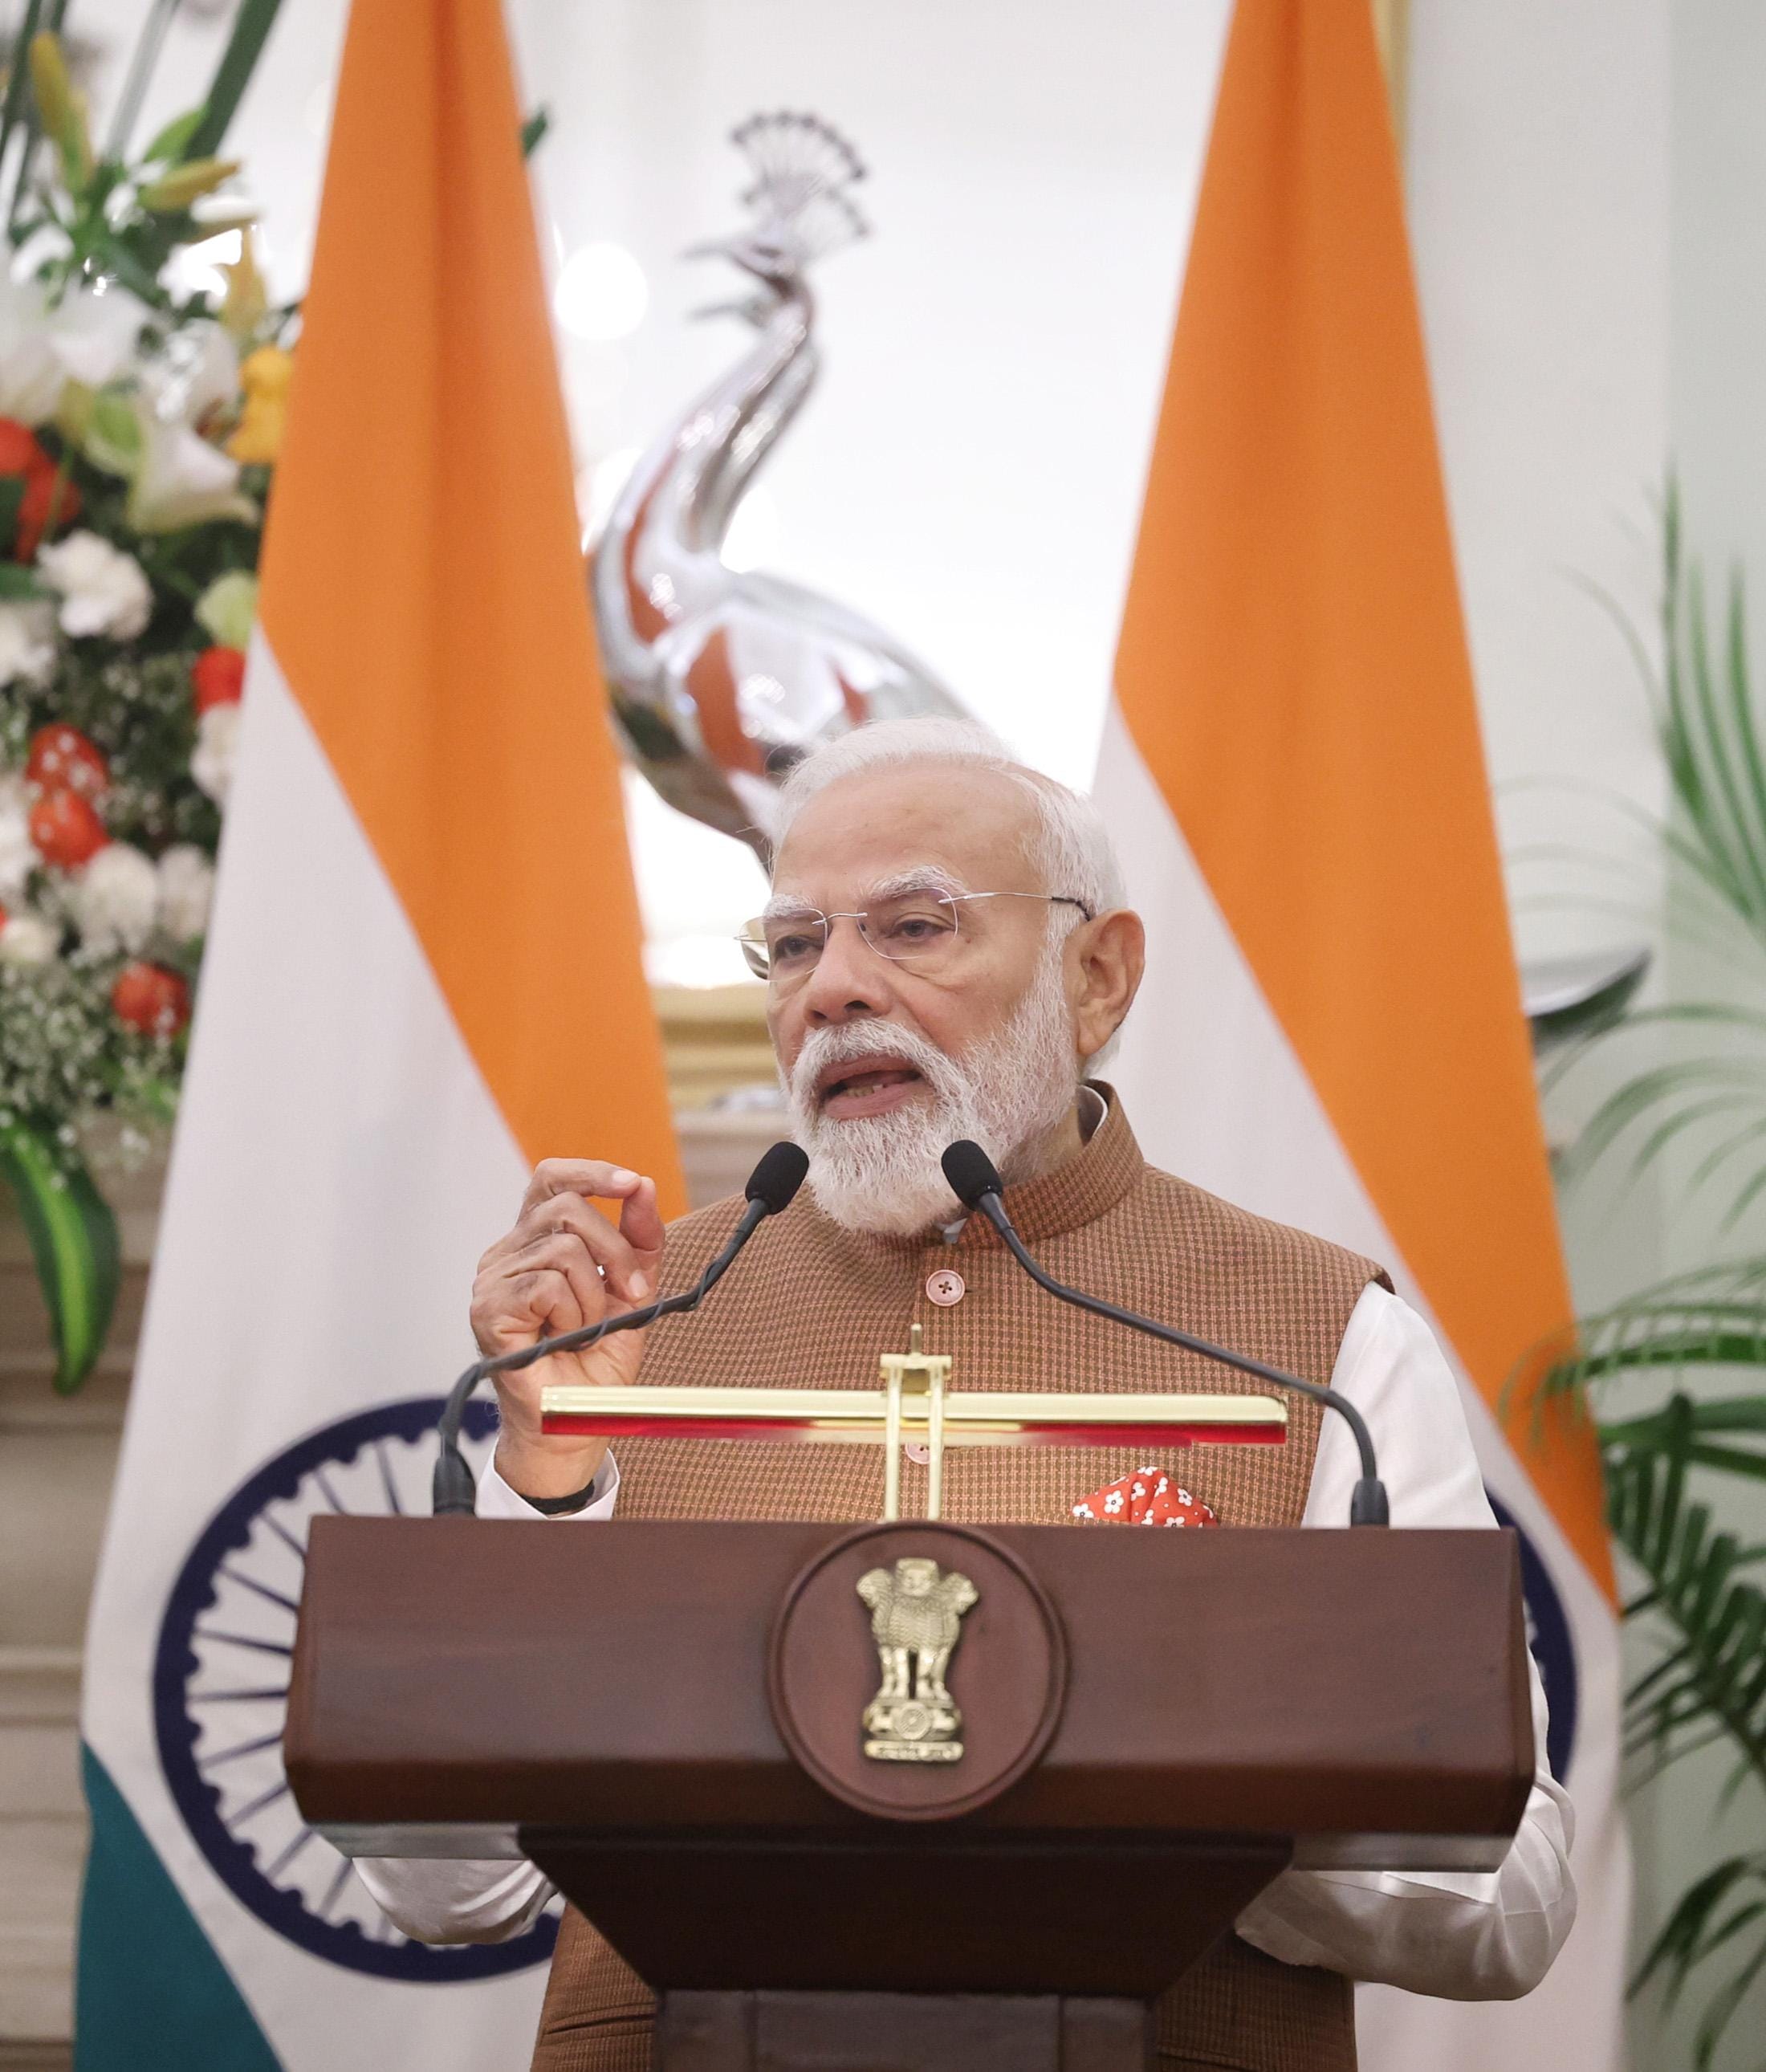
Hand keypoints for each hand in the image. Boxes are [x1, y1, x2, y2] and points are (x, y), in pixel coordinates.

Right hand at [470, 1160, 665, 1499]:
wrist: (577, 1422)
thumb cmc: (596, 1358)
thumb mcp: (632, 1290)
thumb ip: (639, 1239)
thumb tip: (643, 1188)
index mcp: (536, 1239)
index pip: (552, 1180)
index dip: (592, 1173)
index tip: (632, 1184)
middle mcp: (509, 1252)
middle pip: (567, 1208)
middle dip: (615, 1250)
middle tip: (630, 1294)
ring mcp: (493, 1279)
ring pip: (562, 1248)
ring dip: (593, 1295)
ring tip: (584, 1328)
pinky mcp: (488, 1309)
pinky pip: (546, 1285)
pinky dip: (571, 1313)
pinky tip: (563, 1338)